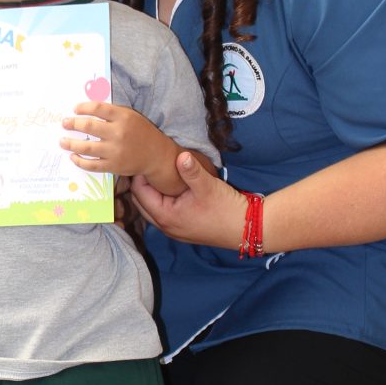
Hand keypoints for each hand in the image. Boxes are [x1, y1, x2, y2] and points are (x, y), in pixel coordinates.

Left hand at [60, 101, 184, 189]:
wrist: (155, 155)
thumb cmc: (139, 132)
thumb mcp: (129, 116)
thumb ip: (111, 112)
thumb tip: (85, 109)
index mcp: (123, 117)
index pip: (97, 108)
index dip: (83, 108)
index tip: (75, 109)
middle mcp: (118, 133)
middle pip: (89, 126)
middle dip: (72, 124)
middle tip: (64, 123)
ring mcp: (115, 151)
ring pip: (86, 148)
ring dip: (71, 144)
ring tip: (62, 141)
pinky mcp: (113, 166)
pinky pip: (91, 164)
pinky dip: (79, 161)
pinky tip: (73, 157)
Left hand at [131, 155, 247, 248]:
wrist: (247, 229)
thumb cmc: (226, 209)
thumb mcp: (208, 186)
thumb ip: (191, 170)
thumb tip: (180, 155)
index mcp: (165, 216)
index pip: (139, 192)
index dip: (139, 174)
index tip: (144, 158)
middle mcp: (164, 226)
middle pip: (141, 201)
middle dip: (141, 183)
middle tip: (147, 163)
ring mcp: (173, 229)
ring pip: (151, 207)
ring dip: (151, 192)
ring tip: (157, 173)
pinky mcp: (182, 228)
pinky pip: (162, 212)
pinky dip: (161, 199)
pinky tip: (169, 187)